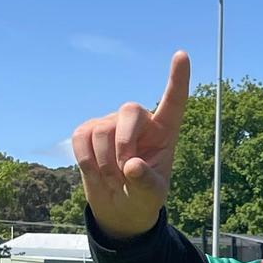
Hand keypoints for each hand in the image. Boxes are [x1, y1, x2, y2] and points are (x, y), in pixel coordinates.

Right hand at [72, 51, 189, 239]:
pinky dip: (86, 161)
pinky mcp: (87, 130)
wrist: (119, 207)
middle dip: (124, 143)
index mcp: (165, 131)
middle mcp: (139, 121)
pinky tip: (96, 173)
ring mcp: (111, 122)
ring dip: (105, 163)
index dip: (178, 78)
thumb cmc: (143, 197)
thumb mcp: (151, 196)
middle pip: (128, 111)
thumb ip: (146, 182)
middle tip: (124, 174)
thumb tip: (132, 167)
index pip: (174, 101)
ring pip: (101, 131)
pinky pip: (80, 138)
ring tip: (113, 180)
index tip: (181, 55)